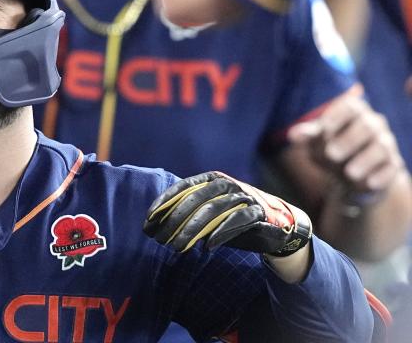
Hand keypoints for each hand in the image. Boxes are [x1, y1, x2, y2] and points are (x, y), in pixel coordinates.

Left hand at [144, 171, 311, 256]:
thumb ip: (187, 213)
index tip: (148, 221)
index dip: (163, 203)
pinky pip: (236, 221)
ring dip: (192, 230)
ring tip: (177, 247)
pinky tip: (207, 247)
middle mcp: (226, 184)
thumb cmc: (234, 218)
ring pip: (211, 211)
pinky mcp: (258, 212)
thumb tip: (155, 227)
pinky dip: (220, 234)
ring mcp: (243, 196)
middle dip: (174, 220)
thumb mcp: (209, 212)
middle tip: (159, 239)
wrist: (277, 224)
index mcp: (211, 179)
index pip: (182, 188)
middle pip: (194, 200)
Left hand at [288, 95, 405, 195]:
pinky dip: (381, 175)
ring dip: (365, 160)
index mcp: (354, 111)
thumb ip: (308, 136)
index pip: (351, 106)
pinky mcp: (393, 163)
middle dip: (349, 140)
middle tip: (331, 154)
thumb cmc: (330, 148)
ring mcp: (386, 143)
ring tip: (349, 173)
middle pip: (366, 126)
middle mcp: (373, 123)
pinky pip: (391, 167)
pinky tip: (369, 183)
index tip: (324, 127)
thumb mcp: (316, 141)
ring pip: (381, 147)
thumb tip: (293, 135)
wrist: (350, 173)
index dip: (338, 115)